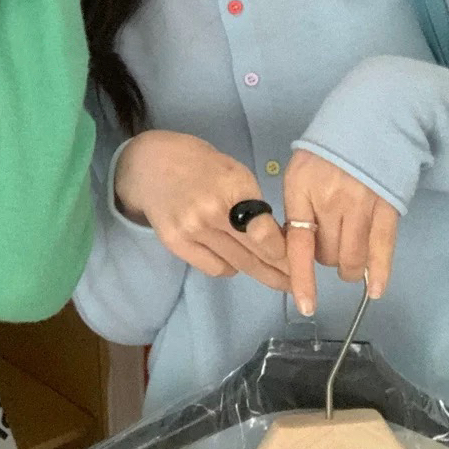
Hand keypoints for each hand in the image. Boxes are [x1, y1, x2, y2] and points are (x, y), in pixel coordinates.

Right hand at [115, 131, 290, 291]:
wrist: (150, 164)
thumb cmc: (200, 164)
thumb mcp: (235, 172)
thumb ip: (255, 204)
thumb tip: (279, 240)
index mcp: (233, 186)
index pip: (266, 232)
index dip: (285, 251)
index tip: (298, 259)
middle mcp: (211, 210)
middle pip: (255, 254)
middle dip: (280, 271)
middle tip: (296, 284)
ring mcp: (191, 229)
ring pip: (237, 266)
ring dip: (258, 273)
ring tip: (273, 277)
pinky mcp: (176, 244)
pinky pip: (214, 269)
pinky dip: (228, 268)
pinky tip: (233, 260)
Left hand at [283, 148, 398, 316]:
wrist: (372, 119)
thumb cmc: (328, 149)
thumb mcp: (300, 172)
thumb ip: (298, 208)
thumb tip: (299, 247)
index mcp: (301, 191)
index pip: (298, 244)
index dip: (302, 278)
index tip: (306, 304)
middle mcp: (330, 201)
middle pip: (327, 255)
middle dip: (325, 259)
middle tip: (328, 245)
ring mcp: (361, 205)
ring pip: (353, 257)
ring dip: (349, 268)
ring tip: (348, 260)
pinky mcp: (387, 208)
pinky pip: (383, 249)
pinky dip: (380, 273)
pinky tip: (376, 289)